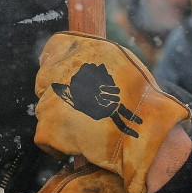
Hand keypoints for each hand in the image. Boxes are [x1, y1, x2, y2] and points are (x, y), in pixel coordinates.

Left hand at [34, 32, 191, 192]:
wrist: (148, 133)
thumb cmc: (143, 102)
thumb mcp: (122, 63)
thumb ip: (95, 61)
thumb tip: (75, 64)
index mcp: (85, 47)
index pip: (54, 47)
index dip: (58, 64)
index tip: (69, 79)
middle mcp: (66, 68)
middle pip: (45, 79)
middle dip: (59, 94)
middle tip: (80, 109)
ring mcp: (55, 96)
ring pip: (44, 108)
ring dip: (59, 119)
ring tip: (86, 128)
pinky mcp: (50, 125)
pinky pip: (43, 136)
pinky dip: (57, 144)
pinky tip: (78, 145)